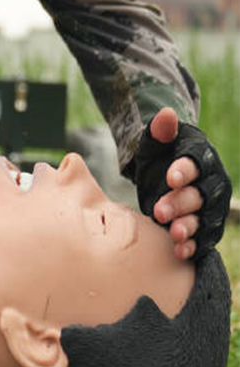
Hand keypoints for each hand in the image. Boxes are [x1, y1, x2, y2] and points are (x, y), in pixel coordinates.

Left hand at [131, 107, 231, 259]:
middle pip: (199, 195)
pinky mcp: (204, 226)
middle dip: (180, 203)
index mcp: (201, 159)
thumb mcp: (155, 143)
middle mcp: (211, 183)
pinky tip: (180, 251)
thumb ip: (160, 131)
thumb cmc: (160, 156)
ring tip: (173, 234)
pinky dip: (192, 246)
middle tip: (159, 211)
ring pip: (202, 219)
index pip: (195, 164)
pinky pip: (202, 238)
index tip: (170, 177)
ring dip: (189, 227)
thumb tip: (165, 114)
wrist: (163, 176)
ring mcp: (209, 207)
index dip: (184, 171)